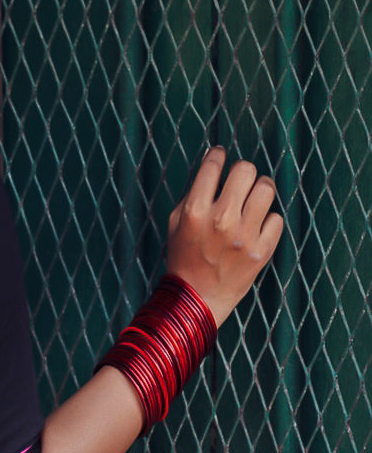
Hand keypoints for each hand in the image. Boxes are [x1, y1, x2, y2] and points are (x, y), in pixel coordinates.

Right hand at [165, 147, 283, 327]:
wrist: (197, 298)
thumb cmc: (184, 257)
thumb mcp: (176, 222)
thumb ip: (193, 194)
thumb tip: (214, 167)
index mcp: (195, 211)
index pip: (213, 165)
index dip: (218, 155)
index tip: (220, 156)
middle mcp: (221, 220)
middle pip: (245, 171)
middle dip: (243, 171)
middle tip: (241, 180)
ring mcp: (244, 236)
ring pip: (266, 190)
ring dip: (261, 190)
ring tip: (255, 198)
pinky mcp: (262, 251)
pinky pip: (276, 219)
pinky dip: (268, 220)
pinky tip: (257, 226)